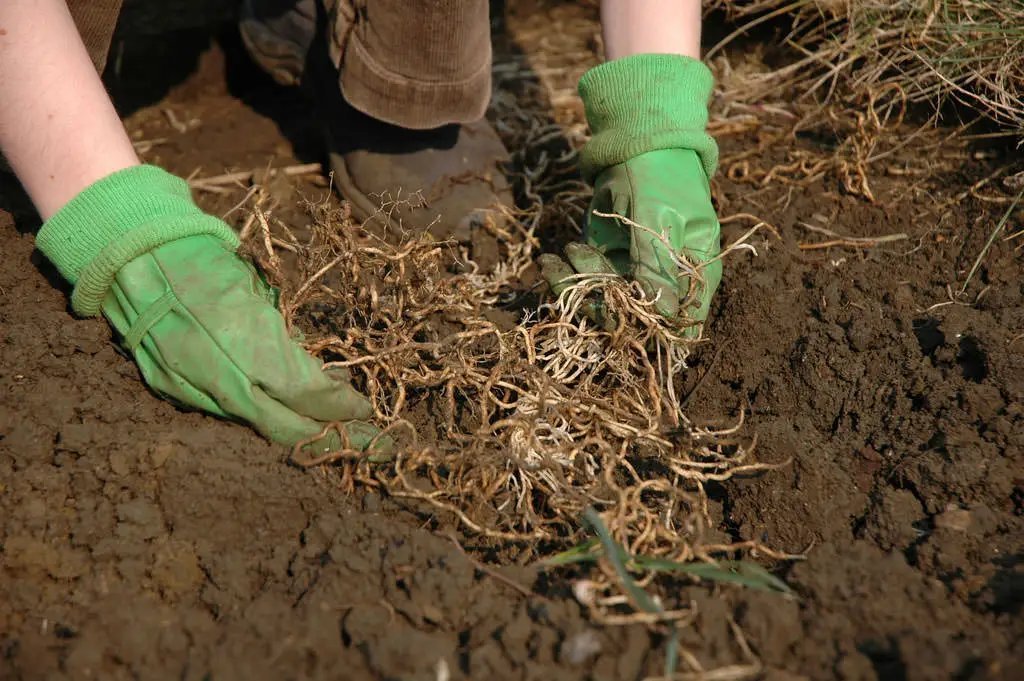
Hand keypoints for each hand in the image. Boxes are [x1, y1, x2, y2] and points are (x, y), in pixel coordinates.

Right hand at [37, 165, 382, 449]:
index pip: (305, 390)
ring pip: (255, 425)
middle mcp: (218, 374)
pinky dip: (256, 416)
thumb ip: (282, 335)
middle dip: (331, 437)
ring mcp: (190, 387)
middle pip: (285, 426)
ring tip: (331, 434)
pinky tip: (279, 414)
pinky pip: (223, 413)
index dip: (339, 405)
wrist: (129, 254)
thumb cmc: (202, 259)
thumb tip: (320, 369)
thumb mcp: (255, 289)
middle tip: (368, 443)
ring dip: (295, 432)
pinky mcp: (170, 390)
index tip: (362, 407)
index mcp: (245, 340)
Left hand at [540, 54, 721, 329]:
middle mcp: (667, 284)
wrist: (638, 144)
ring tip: (558, 259)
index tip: (613, 315)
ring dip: (576, 287)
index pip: (677, 325)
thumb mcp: (658, 218)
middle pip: (634, 319)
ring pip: (603, 305)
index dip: (647, 332)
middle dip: (598, 301)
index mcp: (695, 276)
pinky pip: (585, 285)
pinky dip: (565, 277)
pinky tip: (550, 260)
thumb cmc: (661, 176)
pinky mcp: (608, 265)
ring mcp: (635, 276)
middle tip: (574, 266)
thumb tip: (661, 317)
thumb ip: (656, 266)